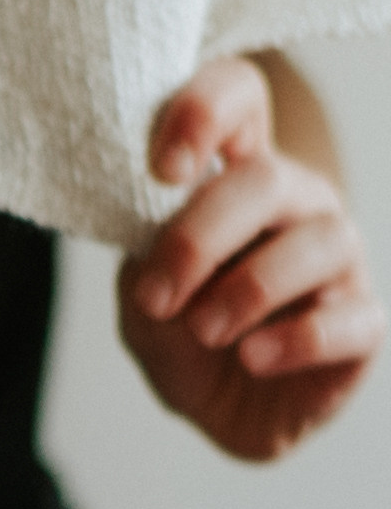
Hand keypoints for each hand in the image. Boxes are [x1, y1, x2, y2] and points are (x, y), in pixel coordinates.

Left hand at [118, 55, 382, 461]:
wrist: (220, 411)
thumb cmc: (183, 333)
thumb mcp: (145, 296)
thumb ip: (148, 260)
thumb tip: (161, 247)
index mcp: (237, 174)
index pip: (239, 97)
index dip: (202, 113)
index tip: (162, 171)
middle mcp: (298, 202)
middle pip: (267, 178)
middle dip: (199, 238)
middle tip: (157, 297)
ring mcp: (339, 260)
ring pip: (317, 241)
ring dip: (247, 289)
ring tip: (204, 331)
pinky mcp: (363, 325)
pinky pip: (347, 320)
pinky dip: (294, 340)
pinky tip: (254, 357)